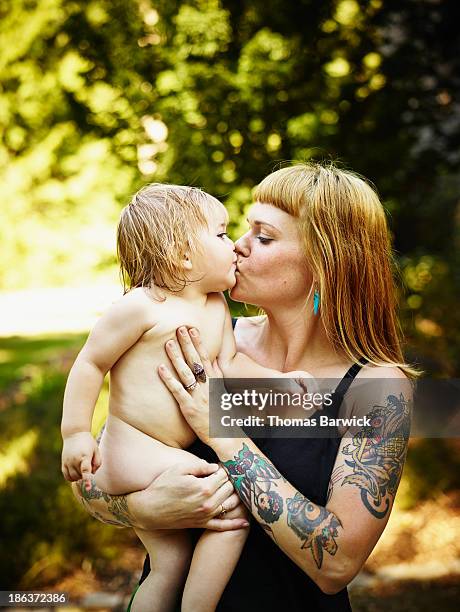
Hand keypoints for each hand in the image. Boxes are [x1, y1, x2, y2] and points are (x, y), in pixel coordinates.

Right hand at [61, 432, 101, 490]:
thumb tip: (92, 474)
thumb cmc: (88, 442)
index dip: (87, 480)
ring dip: (79, 476)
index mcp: (84, 456)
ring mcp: (67, 462)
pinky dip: (72, 477)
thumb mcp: (96, 450)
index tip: (88, 487)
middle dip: (86, 474)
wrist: (74, 434)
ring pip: (73, 477)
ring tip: (82, 466)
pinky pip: (66, 476)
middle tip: (89, 464)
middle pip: (80, 475)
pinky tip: (76, 471)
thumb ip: (97, 462)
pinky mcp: (63, 463)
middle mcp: (74, 460)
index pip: (85, 470)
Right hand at [128, 459, 248, 531]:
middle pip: (229, 489)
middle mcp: (208, 503)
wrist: (149, 510)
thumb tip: (215, 466)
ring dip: (236, 497)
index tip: (222, 465)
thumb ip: (199, 466)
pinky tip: (244, 523)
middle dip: (231, 481)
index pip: (224, 475)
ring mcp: (206, 516)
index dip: (224, 468)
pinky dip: (235, 525)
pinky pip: (222, 527)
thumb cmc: (162, 486)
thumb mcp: (179, 469)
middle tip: (229, 475)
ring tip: (237, 489)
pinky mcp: (202, 525)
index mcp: (204, 487)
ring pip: (230, 505)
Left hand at [158, 326, 221, 445]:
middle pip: (196, 360)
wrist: (225, 436)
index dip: (198, 342)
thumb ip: (218, 377)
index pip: (206, 357)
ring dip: (176, 356)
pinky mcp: (189, 407)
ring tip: (168, 343)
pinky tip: (160, 368)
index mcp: (215, 380)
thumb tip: (214, 362)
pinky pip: (177, 390)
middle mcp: (207, 385)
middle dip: (187, 343)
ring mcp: (198, 395)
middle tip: (179, 328)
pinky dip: (168, 378)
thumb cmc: (223, 415)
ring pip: (185, 372)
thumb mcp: (223, 392)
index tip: (193, 329)